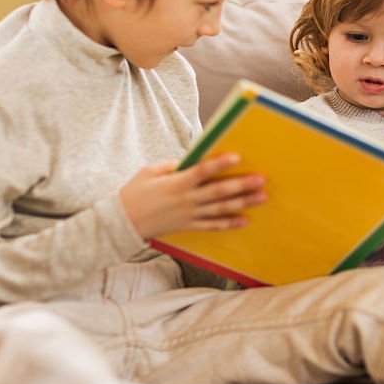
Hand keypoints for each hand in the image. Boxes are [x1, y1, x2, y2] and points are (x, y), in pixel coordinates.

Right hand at [120, 153, 267, 239]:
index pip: (202, 171)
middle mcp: (186, 200)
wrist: (122, 222)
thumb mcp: (150, 171)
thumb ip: (174, 165)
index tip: (237, 157)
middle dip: (242, 185)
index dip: (220, 164)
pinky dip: (229, 224)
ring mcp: (189, 215)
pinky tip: (245, 220)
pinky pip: (212, 226)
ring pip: (221, 209)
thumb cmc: (135, 193)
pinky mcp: (188, 226)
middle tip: (262, 180)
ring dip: (243, 203)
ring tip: (261, 197)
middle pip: (219, 191)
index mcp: (176, 183)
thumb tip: (193, 160)